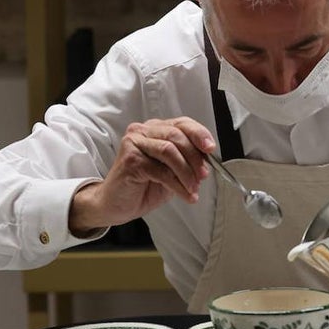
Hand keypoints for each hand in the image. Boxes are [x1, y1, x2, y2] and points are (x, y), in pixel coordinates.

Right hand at [70, 117, 214, 234]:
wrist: (117, 204)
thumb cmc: (143, 186)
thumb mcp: (172, 171)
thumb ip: (187, 160)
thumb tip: (208, 160)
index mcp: (156, 129)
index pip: (182, 123)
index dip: (199, 134)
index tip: (211, 148)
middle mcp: (143, 131)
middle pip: (177, 135)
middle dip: (195, 158)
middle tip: (203, 176)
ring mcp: (134, 143)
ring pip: (170, 151)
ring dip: (187, 172)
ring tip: (193, 188)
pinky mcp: (130, 159)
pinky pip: (161, 170)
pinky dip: (177, 185)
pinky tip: (184, 195)